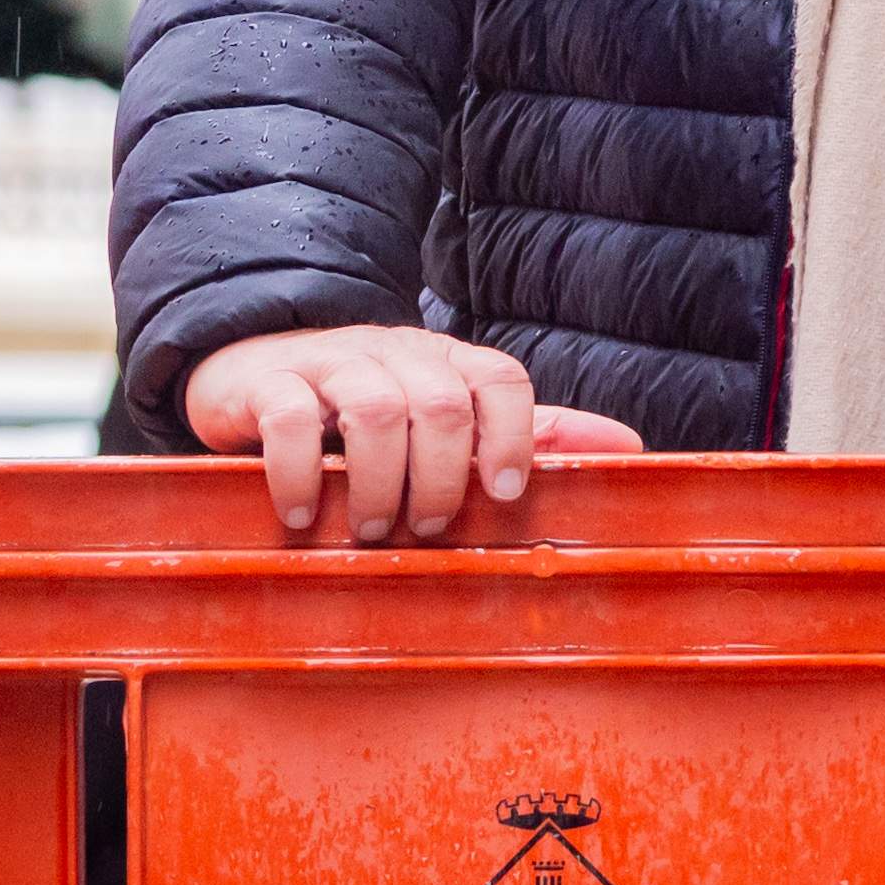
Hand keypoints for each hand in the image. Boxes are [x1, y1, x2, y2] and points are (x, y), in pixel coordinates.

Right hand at [179, 324, 647, 540]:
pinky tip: (302, 513)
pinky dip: (301, 472)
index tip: (504, 496)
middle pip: (441, 403)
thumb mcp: (449, 420)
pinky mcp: (267, 381)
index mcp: (446, 364)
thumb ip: (532, 435)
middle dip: (442, 478)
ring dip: (378, 483)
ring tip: (370, 530)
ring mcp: (330, 363)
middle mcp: (395, 354)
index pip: (501, 379)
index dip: (513, 436)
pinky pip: (290, 417)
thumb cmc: (363, 412)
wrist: (251, 369)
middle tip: (427, 529)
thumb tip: (633, 450)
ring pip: (374, 407)